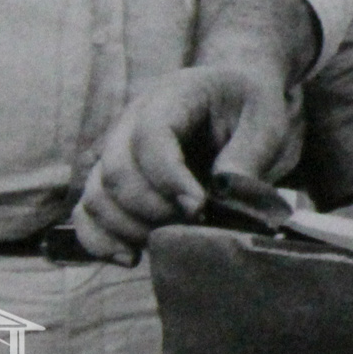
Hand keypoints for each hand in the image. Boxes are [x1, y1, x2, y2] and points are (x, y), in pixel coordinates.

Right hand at [74, 63, 299, 263]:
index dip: (169, 178)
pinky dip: (100, 240)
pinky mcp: (112, 181)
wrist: (238, 103)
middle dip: (154, 208)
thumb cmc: (254, 108)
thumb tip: (219, 193)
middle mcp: (132, 121)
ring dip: (129, 228)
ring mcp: (116, 151)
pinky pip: (85, 214)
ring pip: (96, 196)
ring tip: (171, 239)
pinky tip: (132, 257)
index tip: (199, 206)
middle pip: (117, 171)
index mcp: (173, 96)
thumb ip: (247, 155)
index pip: (151, 136)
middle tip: (194, 222)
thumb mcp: (267, 122)